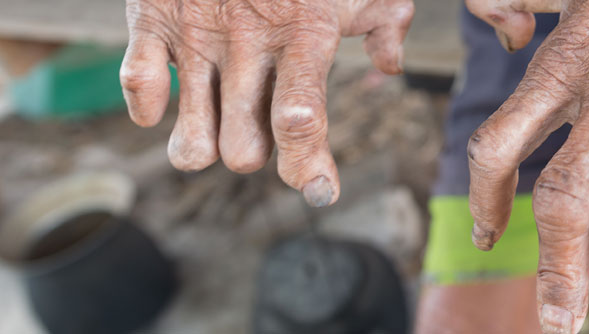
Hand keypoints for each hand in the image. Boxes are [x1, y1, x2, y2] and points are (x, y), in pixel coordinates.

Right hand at [120, 0, 412, 205]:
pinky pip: (137, 81)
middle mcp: (250, 44)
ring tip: (211, 132)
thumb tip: (391, 66)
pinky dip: (145, 106)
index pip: (303, 119)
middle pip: (245, 148)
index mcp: (306, 36)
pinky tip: (162, 104)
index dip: (309, 166)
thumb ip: (385, 21)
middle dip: (254, 154)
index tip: (319, 193)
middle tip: (258, 133)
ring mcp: (198, 34)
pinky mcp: (153, 17)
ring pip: (192, 140)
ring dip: (202, 148)